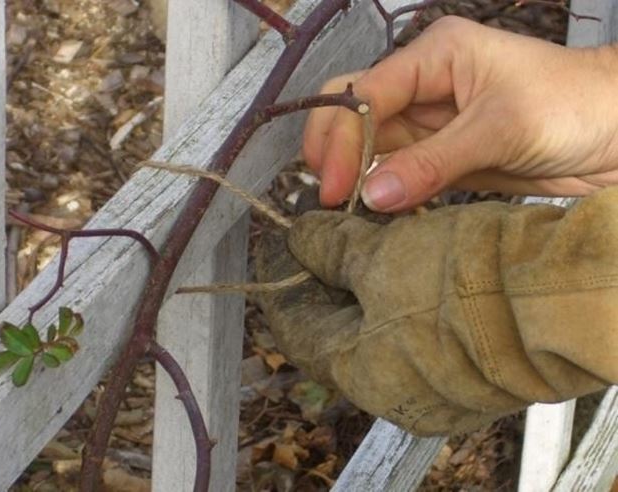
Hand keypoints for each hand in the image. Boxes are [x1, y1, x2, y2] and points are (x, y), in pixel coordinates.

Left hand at [255, 189, 617, 434]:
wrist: (561, 298)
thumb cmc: (465, 279)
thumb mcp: (382, 252)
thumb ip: (330, 247)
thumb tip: (300, 238)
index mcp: (360, 374)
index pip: (296, 329)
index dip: (280, 281)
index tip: (279, 245)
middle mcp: (395, 391)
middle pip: (337, 328)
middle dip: (323, 276)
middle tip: (317, 233)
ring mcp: (436, 383)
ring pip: (379, 325)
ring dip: (363, 280)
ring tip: (357, 235)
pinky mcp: (469, 366)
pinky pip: (416, 328)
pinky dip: (399, 292)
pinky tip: (400, 255)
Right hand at [304, 16, 617, 209]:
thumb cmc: (574, 106)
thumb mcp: (501, 129)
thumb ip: (432, 162)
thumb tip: (372, 194)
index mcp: (434, 56)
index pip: (366, 94)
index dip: (342, 139)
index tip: (334, 186)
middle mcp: (423, 85)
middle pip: (353, 112)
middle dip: (332, 149)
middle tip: (327, 195)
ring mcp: (430, 123)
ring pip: (370, 146)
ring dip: (353, 174)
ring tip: (342, 208)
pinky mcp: (440, 157)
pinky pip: (396, 172)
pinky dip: (381, 191)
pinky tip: (372, 208)